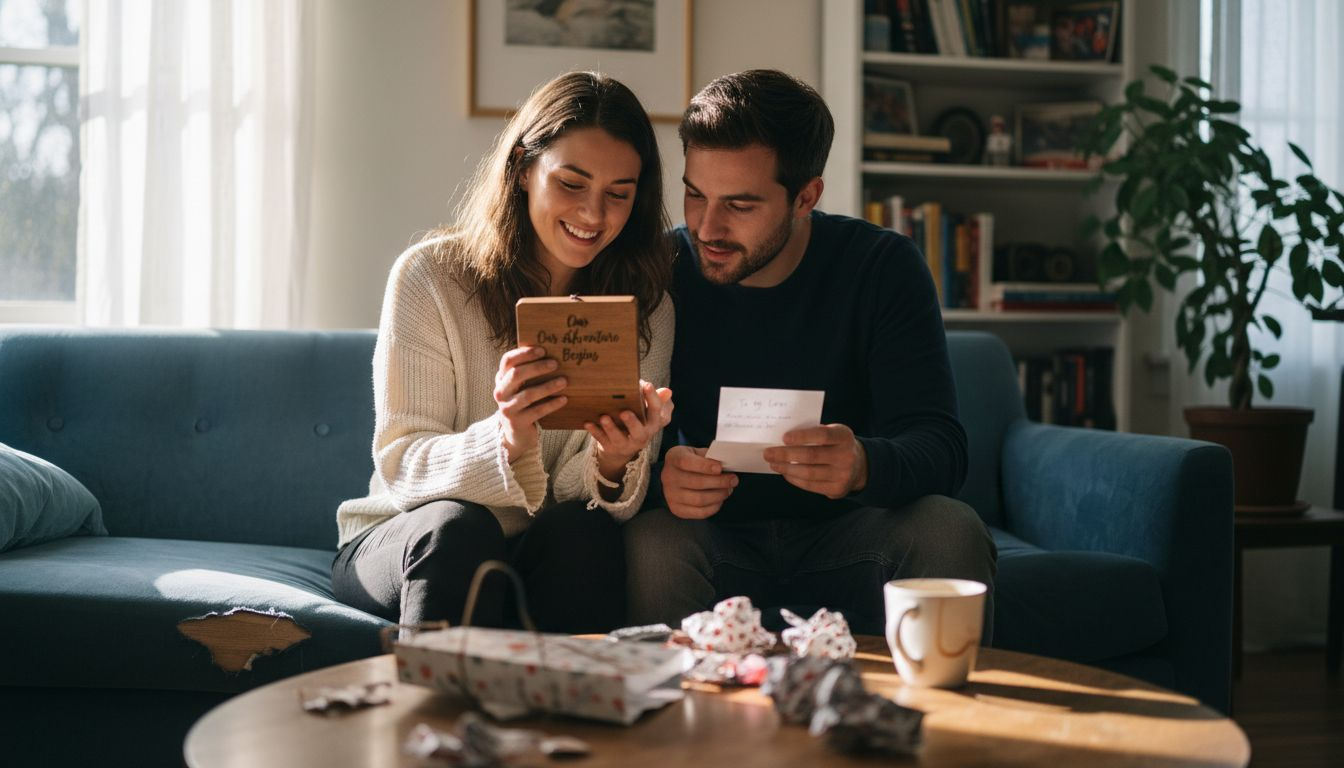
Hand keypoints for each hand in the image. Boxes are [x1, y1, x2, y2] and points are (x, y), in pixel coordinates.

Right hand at [493, 346, 567, 461]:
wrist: (516, 432)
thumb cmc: (524, 402)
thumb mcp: (521, 386)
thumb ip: (529, 372)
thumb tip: (554, 354)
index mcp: (501, 378)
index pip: (508, 360)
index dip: (524, 353)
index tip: (542, 350)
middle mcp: (500, 392)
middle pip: (517, 374)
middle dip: (537, 367)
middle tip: (555, 364)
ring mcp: (507, 408)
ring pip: (528, 394)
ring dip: (548, 386)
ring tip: (564, 381)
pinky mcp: (517, 422)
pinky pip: (537, 411)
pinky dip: (552, 404)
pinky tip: (564, 399)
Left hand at [585, 381, 673, 475]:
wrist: (622, 448)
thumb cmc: (638, 421)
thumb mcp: (649, 412)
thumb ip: (657, 400)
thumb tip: (667, 391)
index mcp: (652, 424)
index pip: (656, 411)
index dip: (652, 398)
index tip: (646, 385)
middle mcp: (641, 436)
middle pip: (639, 431)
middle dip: (632, 422)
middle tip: (624, 412)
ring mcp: (625, 444)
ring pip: (618, 437)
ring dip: (611, 428)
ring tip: (604, 417)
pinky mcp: (610, 447)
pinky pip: (601, 440)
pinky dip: (595, 431)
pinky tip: (588, 422)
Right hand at [661, 445, 736, 519]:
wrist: (676, 475)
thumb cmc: (691, 462)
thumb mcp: (697, 453)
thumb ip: (710, 456)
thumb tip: (728, 464)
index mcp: (674, 458)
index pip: (686, 462)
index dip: (704, 466)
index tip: (720, 468)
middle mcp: (669, 477)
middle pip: (696, 483)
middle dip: (719, 482)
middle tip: (733, 480)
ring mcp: (671, 495)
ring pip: (699, 499)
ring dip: (719, 495)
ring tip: (728, 489)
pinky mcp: (677, 509)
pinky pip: (699, 512)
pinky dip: (714, 507)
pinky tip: (720, 500)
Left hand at [763, 424, 867, 498]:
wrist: (860, 465)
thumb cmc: (837, 445)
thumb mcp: (833, 433)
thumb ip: (814, 434)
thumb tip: (783, 440)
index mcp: (844, 437)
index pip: (822, 435)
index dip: (802, 436)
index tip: (784, 438)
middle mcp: (846, 456)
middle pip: (811, 456)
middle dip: (786, 455)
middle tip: (768, 453)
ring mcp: (843, 475)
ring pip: (809, 473)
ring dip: (787, 468)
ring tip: (773, 464)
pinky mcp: (837, 489)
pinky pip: (811, 485)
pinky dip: (795, 479)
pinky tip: (785, 473)